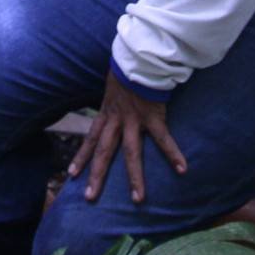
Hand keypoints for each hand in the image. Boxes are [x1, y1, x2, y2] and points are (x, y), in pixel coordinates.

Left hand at [67, 72, 188, 204]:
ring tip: (137, 199)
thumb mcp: (113, 84)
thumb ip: (114, 97)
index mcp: (107, 112)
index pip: (91, 138)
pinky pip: (163, 139)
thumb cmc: (129, 66)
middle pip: (104, 151)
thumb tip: (115, 99)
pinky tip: (182, 169)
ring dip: (135, 177)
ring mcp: (134, 120)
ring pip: (132, 153)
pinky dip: (173, 154)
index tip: (72, 174)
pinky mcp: (153, 116)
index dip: (81, 156)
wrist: (139, 55)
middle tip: (90, 197)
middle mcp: (117, 120)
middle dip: (97, 175)